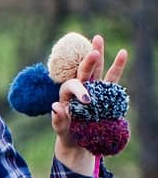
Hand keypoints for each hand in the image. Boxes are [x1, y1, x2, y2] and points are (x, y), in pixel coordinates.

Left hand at [51, 34, 127, 172]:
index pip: (72, 86)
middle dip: (88, 61)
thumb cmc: (67, 132)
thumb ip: (58, 119)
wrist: (77, 139)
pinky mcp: (104, 92)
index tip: (87, 100)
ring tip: (98, 38)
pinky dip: (117, 66)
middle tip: (93, 49)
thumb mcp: (61, 129)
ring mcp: (92, 87)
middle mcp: (79, 87)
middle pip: (83, 70)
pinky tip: (123, 53)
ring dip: (98, 53)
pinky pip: (111, 78)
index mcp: (66, 94)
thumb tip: (55, 106)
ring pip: (96, 69)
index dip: (79, 90)